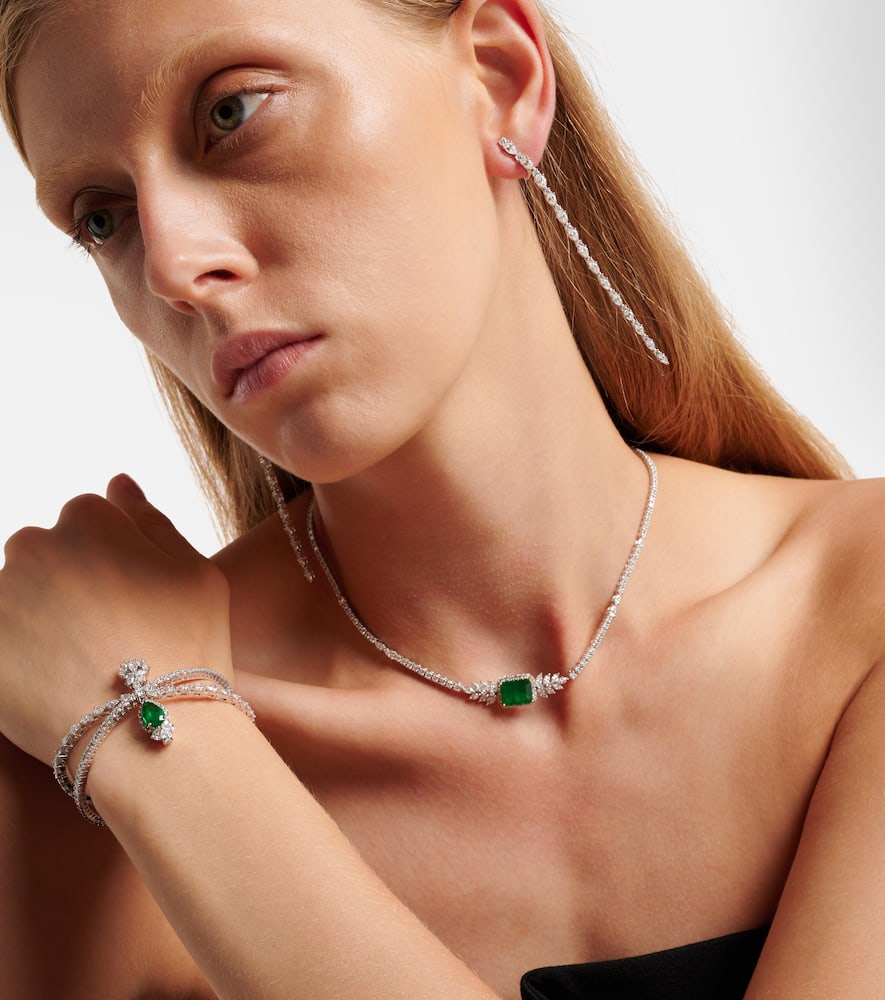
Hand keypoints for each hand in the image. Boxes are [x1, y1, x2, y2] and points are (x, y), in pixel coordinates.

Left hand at [0, 475, 231, 765]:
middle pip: (41, 555)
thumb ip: (152, 521)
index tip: (123, 604)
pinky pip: (0, 642)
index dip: (109, 564)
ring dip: (32, 621)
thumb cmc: (189, 650)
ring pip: (12, 598)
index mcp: (89, 519)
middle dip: (63, 586)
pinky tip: (45, 685)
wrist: (153, 733)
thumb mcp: (198, 573)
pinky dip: (14, 658)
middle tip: (98, 638)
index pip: (85, 522)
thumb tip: (116, 481)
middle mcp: (34, 546)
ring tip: (71, 668)